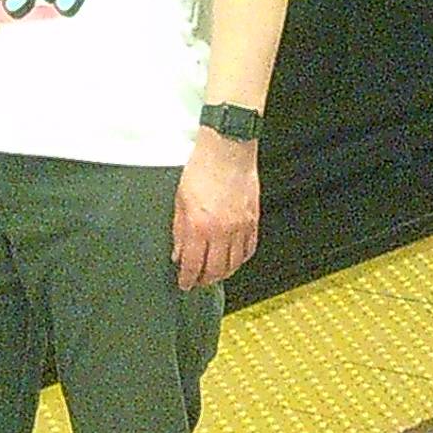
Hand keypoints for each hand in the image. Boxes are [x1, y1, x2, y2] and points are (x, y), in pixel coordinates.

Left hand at [172, 132, 260, 289]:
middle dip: (205, 280)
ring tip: (214, 274)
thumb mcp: (179, 200)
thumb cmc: (202, 167)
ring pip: (235, 263)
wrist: (227, 148)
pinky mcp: (253, 220)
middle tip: (198, 282)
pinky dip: (241, 259)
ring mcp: (241, 226)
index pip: (193, 264)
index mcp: (200, 226)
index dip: (188, 279)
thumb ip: (178, 231)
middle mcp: (222, 230)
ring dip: (223, 273)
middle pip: (216, 270)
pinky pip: (249, 249)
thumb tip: (178, 253)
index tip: (184, 284)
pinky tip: (234, 259)